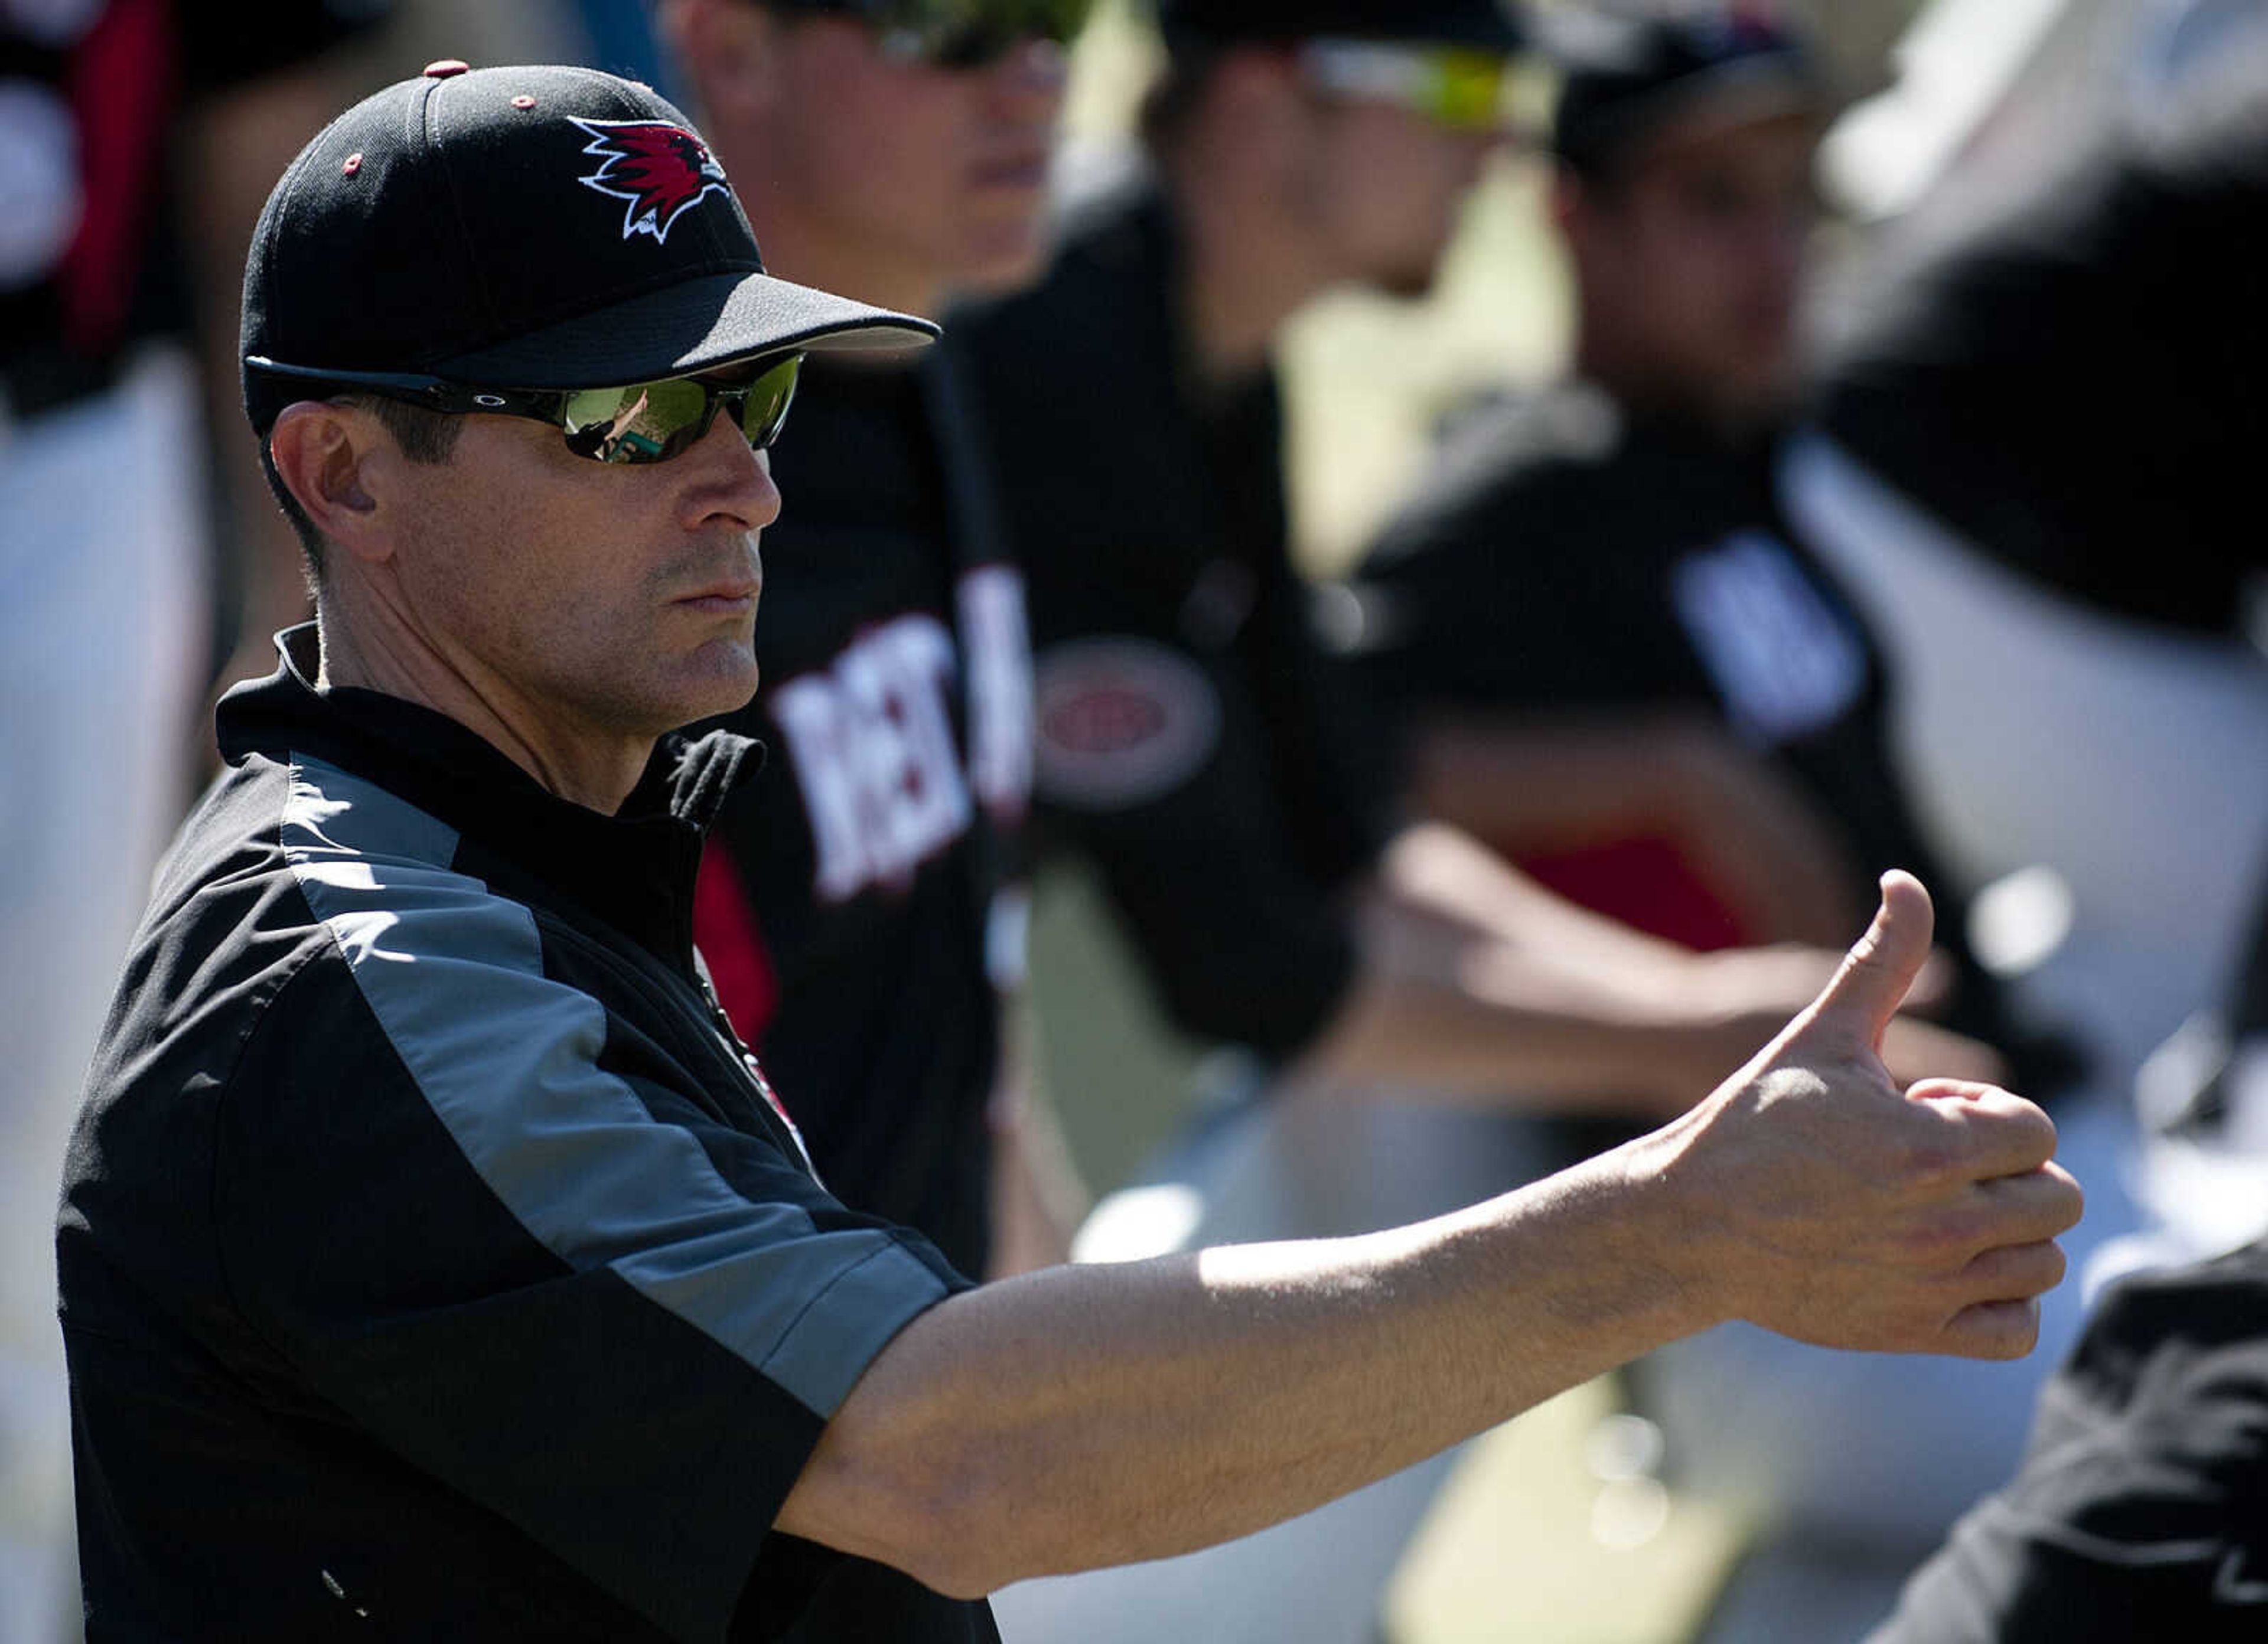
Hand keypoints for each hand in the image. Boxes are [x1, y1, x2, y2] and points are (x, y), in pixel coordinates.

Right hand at [1658, 871, 2080, 1358]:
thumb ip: (1882, 960)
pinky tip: (1950, 1265)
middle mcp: (1938, 1223)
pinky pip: (2017, 1330)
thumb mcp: (1822, 1033)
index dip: (1984, 1111)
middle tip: (1929, 1164)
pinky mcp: (1913, 1332)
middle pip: (2055, 1197)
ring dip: (2004, 1230)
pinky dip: (2003, 1301)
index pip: (2034, 1128)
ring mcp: (1930, 1285)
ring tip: (1932, 1210)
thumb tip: (1905, 879)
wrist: (1688, 1223)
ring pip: (2041, 1261)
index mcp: (1926, 1146)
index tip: (1921, 1111)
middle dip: (2006, 1170)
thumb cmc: (1753, 1122)